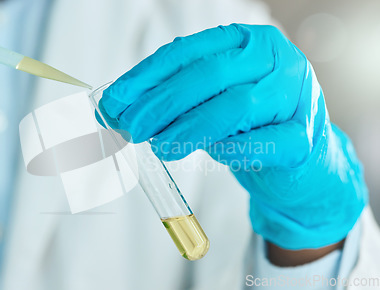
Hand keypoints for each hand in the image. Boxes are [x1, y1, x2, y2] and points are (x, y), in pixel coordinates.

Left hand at [99, 24, 367, 249]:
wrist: (301, 161)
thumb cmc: (250, 124)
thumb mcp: (213, 100)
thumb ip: (176, 97)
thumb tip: (120, 109)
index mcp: (250, 41)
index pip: (189, 51)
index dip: (147, 76)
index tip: (117, 100)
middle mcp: (278, 61)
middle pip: (209, 74)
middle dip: (162, 102)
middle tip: (133, 127)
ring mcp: (297, 98)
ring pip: (234, 106)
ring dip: (187, 128)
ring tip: (159, 146)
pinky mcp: (303, 140)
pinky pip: (258, 144)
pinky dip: (225, 150)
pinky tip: (202, 154)